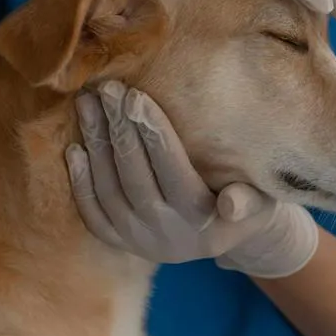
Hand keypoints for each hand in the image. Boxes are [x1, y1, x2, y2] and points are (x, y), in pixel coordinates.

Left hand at [65, 81, 317, 277]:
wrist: (225, 238)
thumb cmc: (248, 208)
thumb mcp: (261, 206)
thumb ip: (249, 201)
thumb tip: (231, 203)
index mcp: (202, 223)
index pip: (174, 172)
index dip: (153, 134)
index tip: (135, 96)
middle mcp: (167, 236)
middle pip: (136, 178)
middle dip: (120, 130)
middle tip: (106, 90)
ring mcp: (140, 243)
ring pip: (110, 192)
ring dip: (96, 146)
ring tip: (87, 105)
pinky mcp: (122, 245)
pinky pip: (94, 216)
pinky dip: (82, 184)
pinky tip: (74, 150)